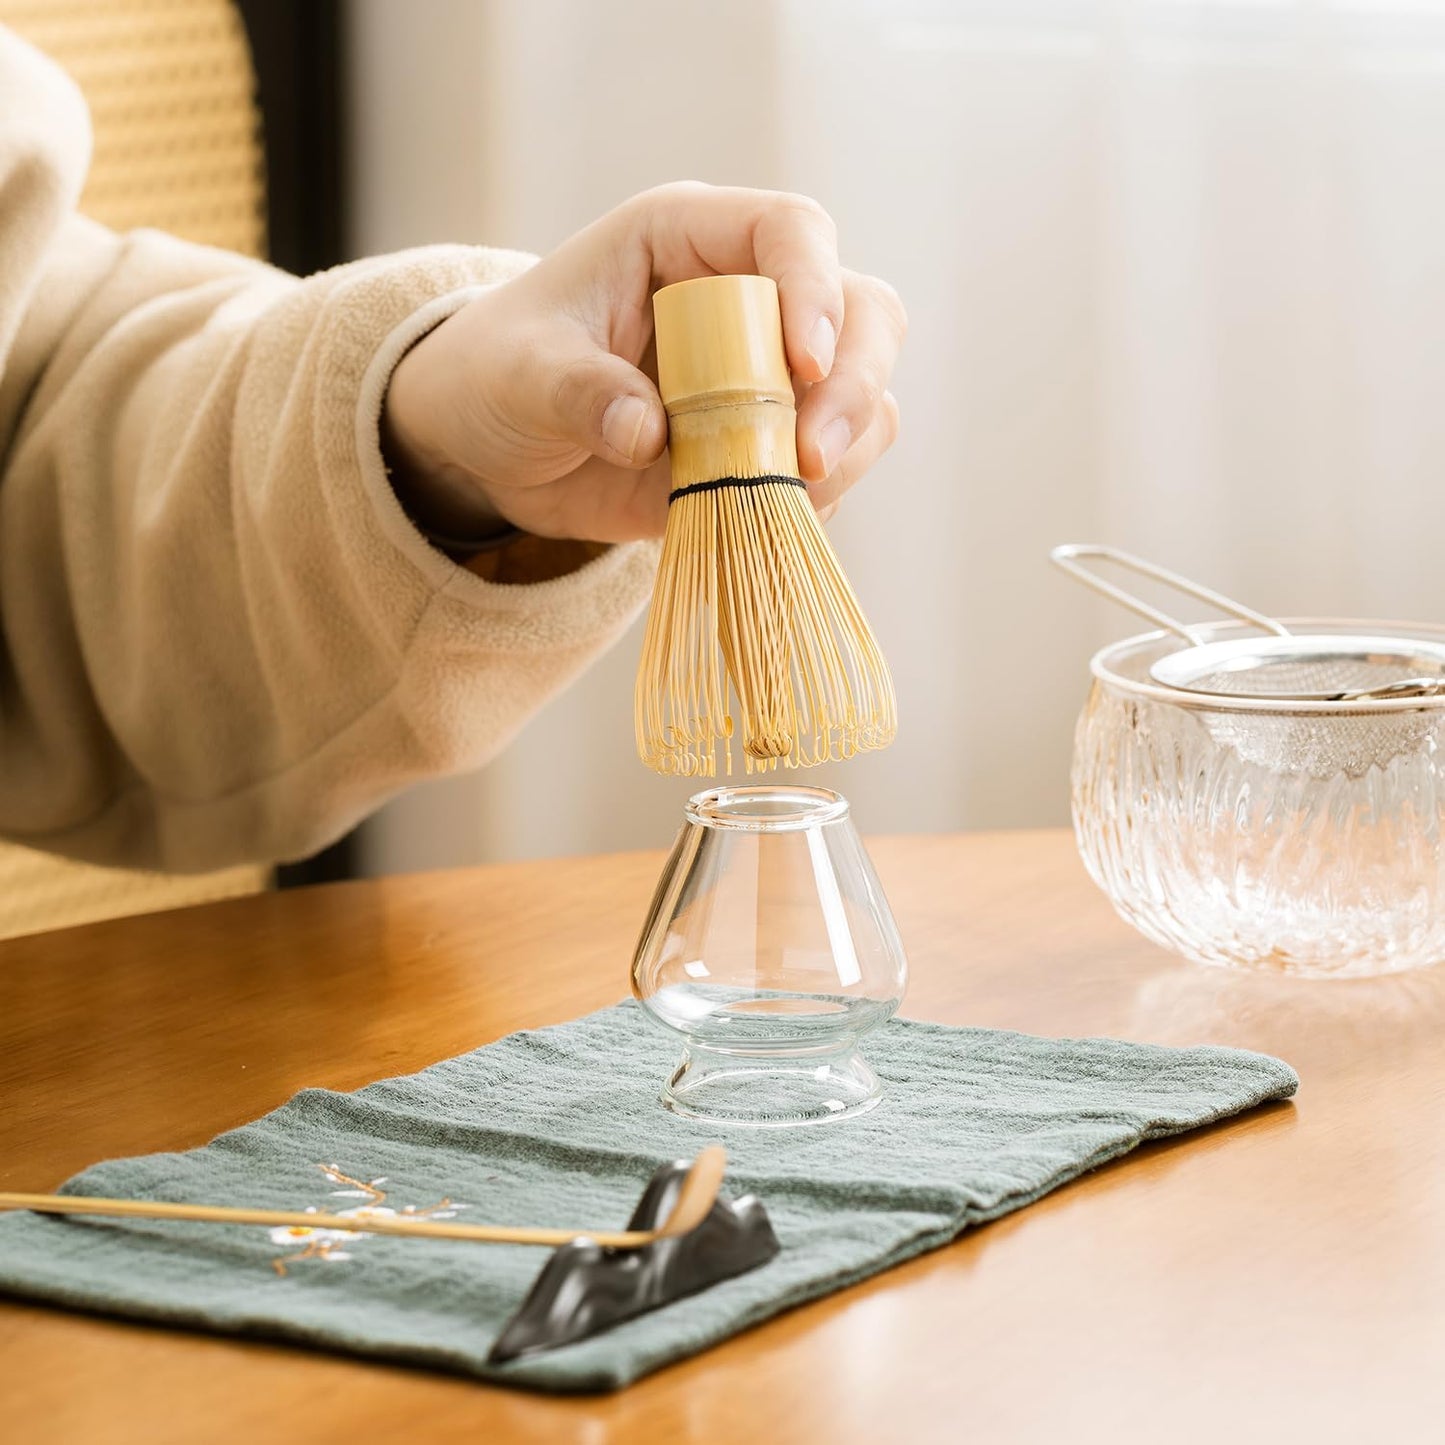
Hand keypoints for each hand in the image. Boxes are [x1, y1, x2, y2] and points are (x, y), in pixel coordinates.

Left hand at [382, 182, 905, 546]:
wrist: (493, 447)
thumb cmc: (499, 374)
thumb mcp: (518, 374)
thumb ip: (576, 392)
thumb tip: (647, 433)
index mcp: (687, 239)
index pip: (790, 231)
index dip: (813, 291)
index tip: (801, 365)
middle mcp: (747, 298)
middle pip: (862, 314)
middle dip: (853, 384)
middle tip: (813, 457)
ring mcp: (766, 377)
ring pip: (863, 396)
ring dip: (845, 449)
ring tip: (782, 494)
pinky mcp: (765, 446)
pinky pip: (831, 468)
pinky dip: (817, 497)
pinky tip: (763, 515)